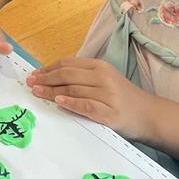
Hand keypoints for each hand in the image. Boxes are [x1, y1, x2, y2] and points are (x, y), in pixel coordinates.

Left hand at [26, 57, 156, 140]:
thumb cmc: (122, 98)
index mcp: (100, 66)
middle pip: (67, 75)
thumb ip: (82, 77)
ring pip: (73, 89)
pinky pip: (86, 105)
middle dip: (45, 79)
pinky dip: (71, 103)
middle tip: (30, 83)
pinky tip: (59, 101)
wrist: (148, 115)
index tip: (34, 74)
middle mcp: (103, 77)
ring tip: (37, 92)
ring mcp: (107, 95)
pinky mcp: (110, 113)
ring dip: (52, 91)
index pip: (68, 64)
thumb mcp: (103, 80)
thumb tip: (51, 77)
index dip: (48, 68)